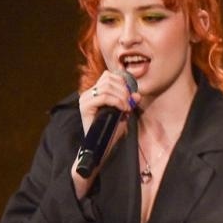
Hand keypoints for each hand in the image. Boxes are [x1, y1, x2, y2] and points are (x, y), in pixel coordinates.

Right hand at [73, 72, 135, 199]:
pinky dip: (117, 101)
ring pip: (107, 86)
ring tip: (126, 108)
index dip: (123, 83)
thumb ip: (129, 102)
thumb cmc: (112, 131)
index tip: (131, 96)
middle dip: (124, 90)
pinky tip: (122, 110)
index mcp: (96, 92)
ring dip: (122, 96)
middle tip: (130, 104)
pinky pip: (103, 96)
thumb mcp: (124, 113)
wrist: (102, 146)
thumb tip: (137, 95)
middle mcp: (89, 93)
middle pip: (109, 79)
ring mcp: (85, 99)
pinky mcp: (85, 107)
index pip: (109, 76)